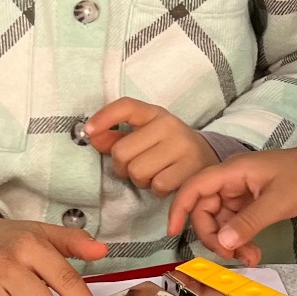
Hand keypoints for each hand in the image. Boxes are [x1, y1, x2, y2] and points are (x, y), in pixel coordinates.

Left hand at [85, 98, 214, 197]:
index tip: (88, 131)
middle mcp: (169, 125)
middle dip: (122, 166)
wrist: (208, 158)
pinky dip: (157, 189)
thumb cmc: (167, 148)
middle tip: (137, 167)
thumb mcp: (144, 136)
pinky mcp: (191, 168)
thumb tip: (91, 135)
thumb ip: (116, 137)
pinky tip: (167, 181)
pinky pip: (157, 185)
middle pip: (122, 152)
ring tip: (154, 174)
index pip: (126, 106)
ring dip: (140, 180)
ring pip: (137, 172)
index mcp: (155, 113)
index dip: (104, 117)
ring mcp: (182, 146)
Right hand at [168, 145, 296, 264]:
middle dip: (213, 235)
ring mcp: (240, 192)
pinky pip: (235, 223)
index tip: (172, 233)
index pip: (194, 187)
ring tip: (250, 258)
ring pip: (220, 220)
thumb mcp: (277, 202)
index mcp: (232, 171)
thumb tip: (223, 243)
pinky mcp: (250, 202)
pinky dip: (240, 239)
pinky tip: (252, 252)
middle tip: (230, 255)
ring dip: (229, 242)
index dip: (179, 209)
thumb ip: (248, 223)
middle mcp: (231, 180)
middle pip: (204, 209)